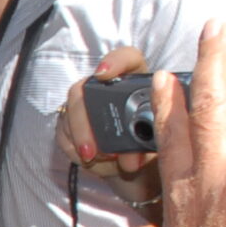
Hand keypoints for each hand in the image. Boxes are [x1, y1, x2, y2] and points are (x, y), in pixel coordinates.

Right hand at [58, 46, 161, 199]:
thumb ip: (148, 146)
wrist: (143, 167)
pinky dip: (76, 152)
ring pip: (70, 114)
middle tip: (92, 151)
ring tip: (102, 162)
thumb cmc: (156, 148)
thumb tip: (130, 156)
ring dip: (82, 143)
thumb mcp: (161, 145)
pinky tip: (93, 163)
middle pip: (84, 89)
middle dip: (84, 122)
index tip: (103, 75)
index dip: (114, 62)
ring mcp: (88, 105)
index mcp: (139, 82)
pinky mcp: (73, 124)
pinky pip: (63, 135)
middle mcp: (109, 89)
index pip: (127, 59)